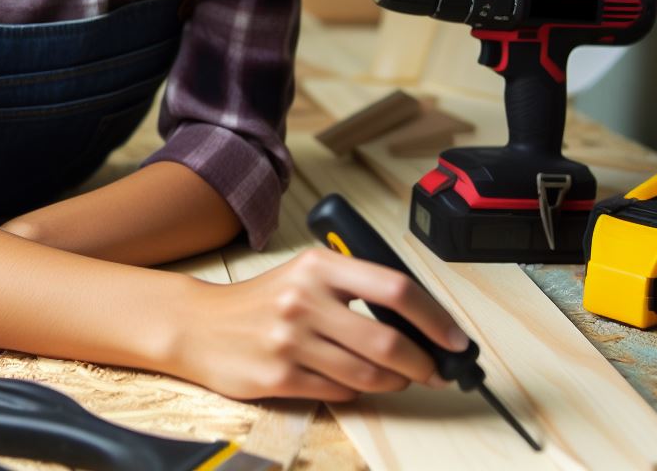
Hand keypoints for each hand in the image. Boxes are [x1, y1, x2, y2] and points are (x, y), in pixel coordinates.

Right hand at [171, 247, 471, 401]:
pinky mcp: (280, 376)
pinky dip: (357, 390)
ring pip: (368, 374)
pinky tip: (353, 380)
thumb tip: (419, 318)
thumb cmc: (263, 299)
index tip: (455, 338)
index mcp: (318, 266)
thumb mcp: (306, 273)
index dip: (434, 317)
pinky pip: (340, 392)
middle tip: (436, 369)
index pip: (393, 288)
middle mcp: (304, 299)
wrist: (201, 324)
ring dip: (393, 380)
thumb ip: (355, 286)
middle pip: (387, 340)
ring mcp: (291, 340)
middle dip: (423, 362)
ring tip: (396, 376)